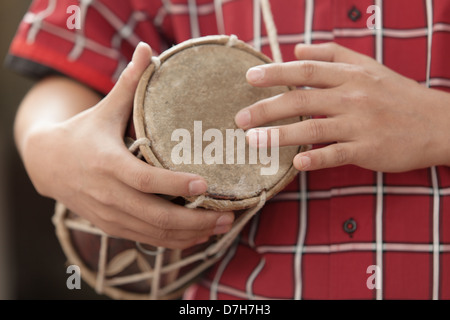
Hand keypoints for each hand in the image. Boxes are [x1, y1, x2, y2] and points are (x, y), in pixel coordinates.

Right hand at [20, 43, 233, 248]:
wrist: (48, 165)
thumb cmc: (82, 134)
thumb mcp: (103, 110)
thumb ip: (127, 84)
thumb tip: (146, 49)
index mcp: (107, 163)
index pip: (144, 180)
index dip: (174, 185)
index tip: (205, 185)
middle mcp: (108, 195)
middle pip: (156, 216)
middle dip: (195, 220)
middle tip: (227, 216)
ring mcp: (110, 216)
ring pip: (155, 234)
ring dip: (191, 234)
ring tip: (221, 227)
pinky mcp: (112, 227)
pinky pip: (147, 240)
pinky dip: (174, 242)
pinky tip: (198, 236)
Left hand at [236, 42, 449, 171]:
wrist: (438, 122)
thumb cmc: (397, 94)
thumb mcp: (368, 65)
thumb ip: (332, 54)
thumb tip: (297, 47)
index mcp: (351, 74)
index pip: (306, 69)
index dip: (276, 72)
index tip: (249, 77)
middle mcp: (353, 96)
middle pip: (302, 98)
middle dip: (267, 108)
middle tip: (240, 118)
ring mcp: (361, 123)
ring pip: (314, 127)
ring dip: (280, 134)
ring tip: (252, 140)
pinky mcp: (370, 149)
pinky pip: (338, 154)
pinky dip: (316, 158)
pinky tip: (296, 163)